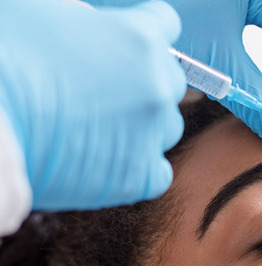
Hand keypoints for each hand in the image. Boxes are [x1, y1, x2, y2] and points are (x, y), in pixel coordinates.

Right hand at [0, 0, 185, 209]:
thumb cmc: (3, 60)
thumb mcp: (45, 14)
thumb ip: (88, 21)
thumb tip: (97, 31)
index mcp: (139, 38)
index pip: (165, 26)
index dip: (143, 34)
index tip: (126, 45)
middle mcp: (156, 85)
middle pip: (169, 80)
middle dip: (142, 82)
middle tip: (101, 90)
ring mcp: (151, 134)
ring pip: (166, 127)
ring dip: (142, 125)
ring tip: (98, 127)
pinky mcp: (137, 177)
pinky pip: (156, 173)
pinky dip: (135, 167)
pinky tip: (106, 159)